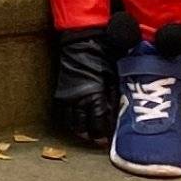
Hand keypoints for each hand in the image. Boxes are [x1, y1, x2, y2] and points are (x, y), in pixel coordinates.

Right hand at [49, 26, 116, 146]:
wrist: (82, 39)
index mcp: (94, 96)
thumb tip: (118, 112)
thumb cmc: (103, 53)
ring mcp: (68, 96)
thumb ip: (115, 95)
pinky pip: (64, 111)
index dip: (102, 135)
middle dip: (90, 135)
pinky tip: (75, 121)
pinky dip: (70, 118)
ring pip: (71, 121)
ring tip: (86, 134)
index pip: (97, 124)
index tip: (106, 141)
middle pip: (83, 126)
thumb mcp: (115, 74)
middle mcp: (78, 99)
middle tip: (97, 141)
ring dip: (79, 129)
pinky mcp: (61, 90)